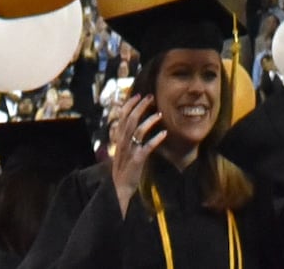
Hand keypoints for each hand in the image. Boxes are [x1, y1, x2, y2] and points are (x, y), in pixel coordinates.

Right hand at [104, 94, 165, 210]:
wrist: (119, 188)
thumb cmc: (123, 168)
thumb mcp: (122, 149)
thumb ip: (126, 137)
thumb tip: (133, 124)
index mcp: (119, 138)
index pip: (122, 116)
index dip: (129, 104)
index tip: (138, 95)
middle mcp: (123, 142)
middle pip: (130, 120)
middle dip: (140, 107)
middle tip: (150, 97)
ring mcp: (130, 151)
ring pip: (138, 131)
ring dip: (149, 121)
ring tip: (159, 114)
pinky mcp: (137, 160)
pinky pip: (147, 147)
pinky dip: (155, 139)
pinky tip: (164, 133)